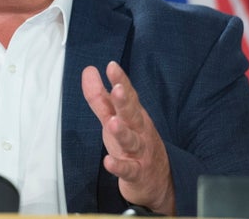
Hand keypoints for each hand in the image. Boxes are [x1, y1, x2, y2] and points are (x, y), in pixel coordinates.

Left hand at [82, 61, 174, 214]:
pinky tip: (109, 162)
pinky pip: (129, 170)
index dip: (120, 80)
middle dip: (124, 101)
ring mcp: (139, 152)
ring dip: (122, 132)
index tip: (112, 66)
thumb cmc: (135, 143)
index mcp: (134, 115)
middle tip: (117, 89)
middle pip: (132, 114)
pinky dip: (119, 166)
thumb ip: (100, 96)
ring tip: (112, 123)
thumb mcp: (116, 117)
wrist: (159, 182)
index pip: (128, 94)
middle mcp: (138, 130)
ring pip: (131, 141)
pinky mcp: (137, 173)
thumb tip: (88, 70)